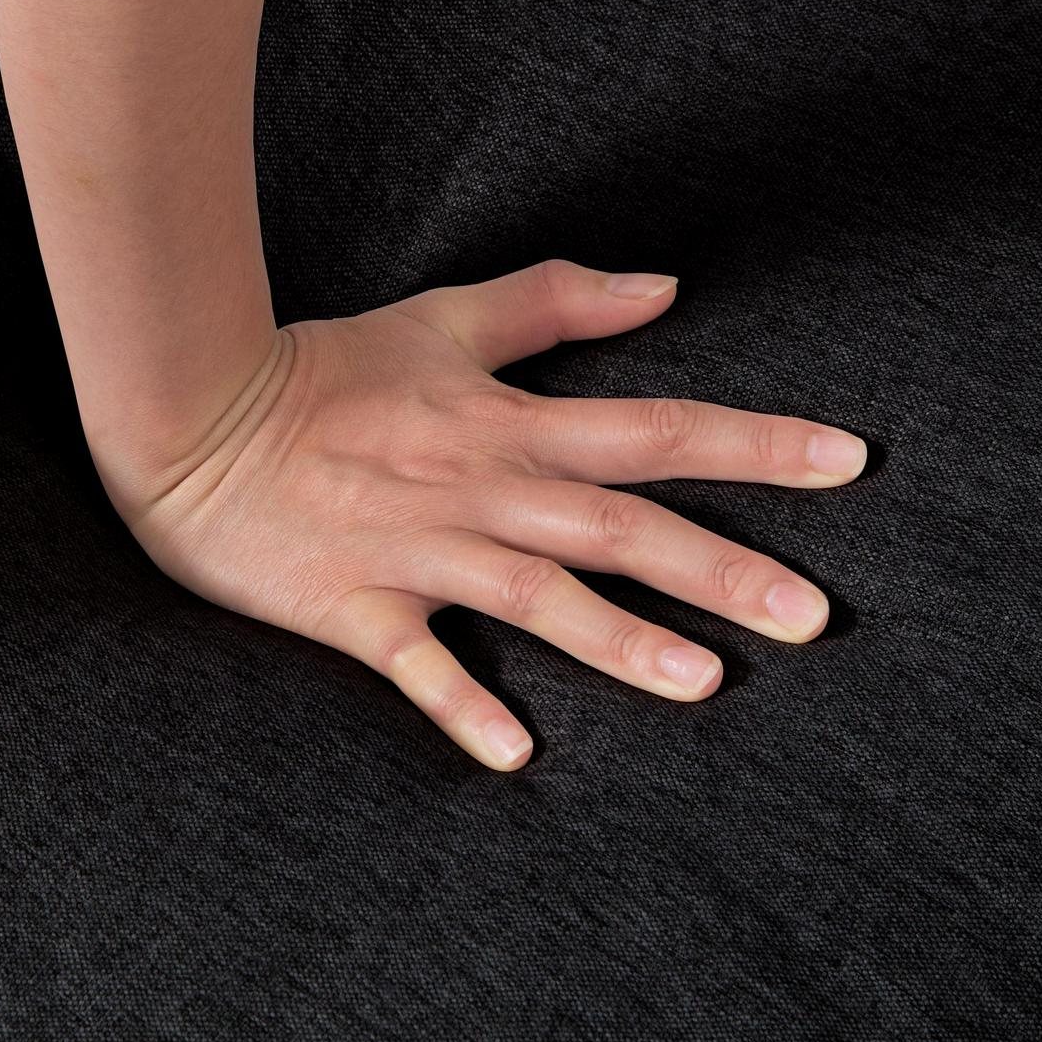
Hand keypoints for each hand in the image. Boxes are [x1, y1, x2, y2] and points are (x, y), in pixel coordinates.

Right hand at [103, 259, 867, 770]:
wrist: (195, 411)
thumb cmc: (325, 365)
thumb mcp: (445, 317)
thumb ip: (554, 301)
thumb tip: (663, 285)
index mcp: (506, 423)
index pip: (653, 431)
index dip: (753, 443)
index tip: (845, 463)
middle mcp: (478, 491)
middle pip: (617, 528)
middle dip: (719, 569)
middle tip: (813, 617)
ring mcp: (417, 553)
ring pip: (534, 598)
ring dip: (619, 641)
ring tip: (706, 685)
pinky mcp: (354, 607)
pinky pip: (415, 664)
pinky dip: (460, 706)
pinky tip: (518, 756)